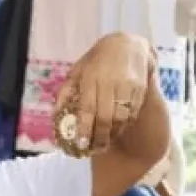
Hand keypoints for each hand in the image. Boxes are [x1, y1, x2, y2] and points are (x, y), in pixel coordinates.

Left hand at [56, 31, 154, 152]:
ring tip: (104, 143)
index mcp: (91, 78)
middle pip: (105, 117)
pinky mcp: (140, 89)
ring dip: (112, 134)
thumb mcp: (77, 71)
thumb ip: (66, 92)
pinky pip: (133, 113)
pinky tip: (117, 130)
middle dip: (99, 137)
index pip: (87, 108)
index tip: (81, 144)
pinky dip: (124, 125)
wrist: (128, 45)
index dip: (84, 128)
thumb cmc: (97, 61)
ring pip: (121, 118)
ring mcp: (128, 86)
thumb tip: (55, 114)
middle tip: (93, 149)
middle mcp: (110, 82)